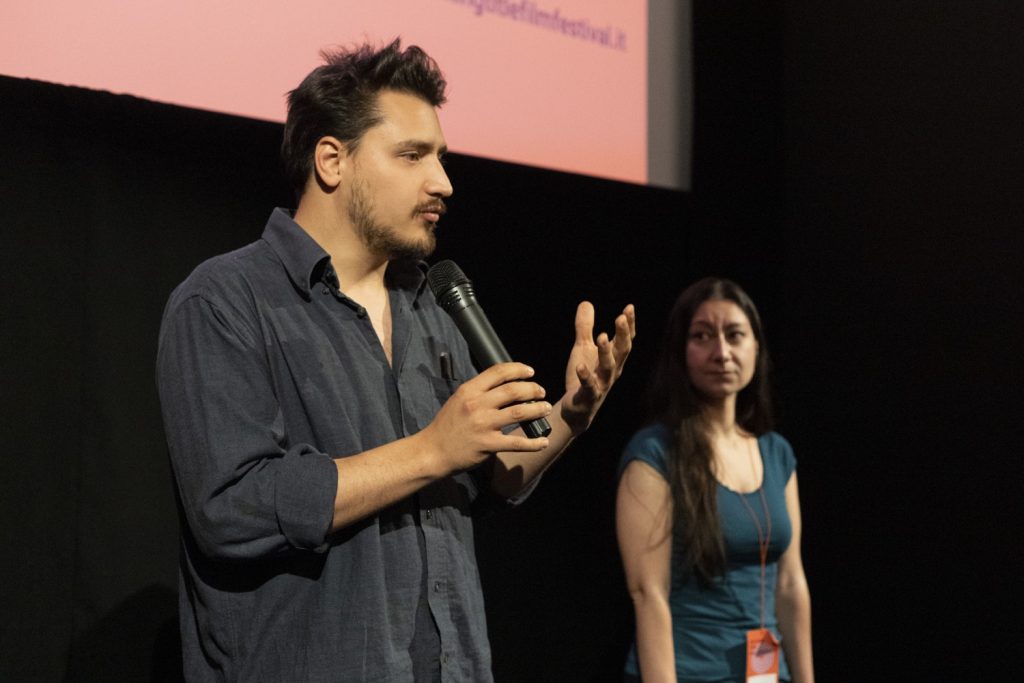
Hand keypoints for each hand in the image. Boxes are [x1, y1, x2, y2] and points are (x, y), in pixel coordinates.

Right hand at [420, 362, 551, 472]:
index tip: (530, 372)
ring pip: (519, 413)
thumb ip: (479, 391)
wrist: (433, 451)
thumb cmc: (447, 425)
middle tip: (541, 392)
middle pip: (513, 391)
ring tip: (546, 409)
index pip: (498, 372)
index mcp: (469, 391)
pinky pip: (516, 442)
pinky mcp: (488, 444)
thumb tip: (505, 383)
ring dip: (537, 409)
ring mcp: (483, 425)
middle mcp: (476, 405)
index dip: (518, 369)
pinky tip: (543, 441)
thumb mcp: (458, 399)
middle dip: (532, 389)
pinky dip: (533, 442)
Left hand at [560, 302, 635, 434]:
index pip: (625, 340)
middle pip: (622, 351)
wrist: (577, 409)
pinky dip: (586, 376)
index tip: (629, 308)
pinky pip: (589, 386)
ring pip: (608, 367)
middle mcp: (612, 371)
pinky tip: (581, 366)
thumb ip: (585, 327)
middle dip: (622, 334)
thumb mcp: (582, 348)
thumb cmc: (583, 376)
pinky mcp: (589, 396)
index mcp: (613, 358)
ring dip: (606, 352)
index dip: (628, 325)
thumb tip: (586, 303)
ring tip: (601, 336)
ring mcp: (602, 384)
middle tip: (621, 318)